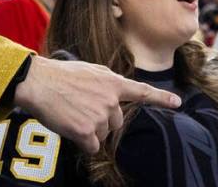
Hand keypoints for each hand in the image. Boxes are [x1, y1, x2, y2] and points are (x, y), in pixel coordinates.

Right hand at [14, 55, 181, 154]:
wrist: (39, 82)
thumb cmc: (60, 76)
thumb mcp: (90, 72)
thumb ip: (107, 83)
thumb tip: (115, 96)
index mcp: (112, 82)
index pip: (142, 91)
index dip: (161, 98)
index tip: (178, 103)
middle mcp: (111, 99)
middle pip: (116, 123)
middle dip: (102, 121)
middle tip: (81, 109)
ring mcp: (100, 115)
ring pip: (102, 135)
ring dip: (90, 131)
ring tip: (73, 113)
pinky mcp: (88, 131)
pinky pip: (91, 146)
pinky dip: (82, 142)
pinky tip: (70, 127)